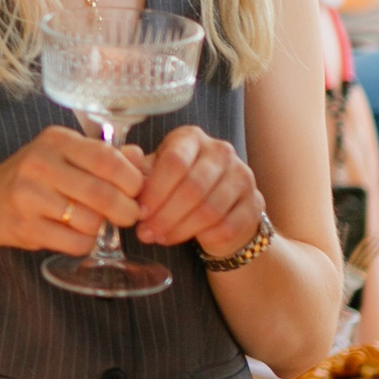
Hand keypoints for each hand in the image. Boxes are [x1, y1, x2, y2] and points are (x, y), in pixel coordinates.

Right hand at [0, 125, 140, 256]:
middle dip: (126, 210)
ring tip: (94, 222)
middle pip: (102, 194)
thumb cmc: (35, 177)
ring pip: (90, 221)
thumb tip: (143, 161)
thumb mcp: (66, 155)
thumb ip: (105, 156)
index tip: (138, 191)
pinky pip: (75, 243)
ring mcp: (30, 196)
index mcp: (56, 140)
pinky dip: (85, 243)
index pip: (107, 159)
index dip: (132, 179)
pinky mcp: (26, 226)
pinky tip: (76, 235)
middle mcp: (40, 163)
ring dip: (101, 227)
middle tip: (130, 215)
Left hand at [131, 125, 265, 257]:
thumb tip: (125, 160)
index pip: (174, 162)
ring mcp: (242, 176)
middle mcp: (221, 151)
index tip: (138, 212)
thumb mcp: (154, 174)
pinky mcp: (254, 203)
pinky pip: (226, 226)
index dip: (154, 191)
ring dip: (180, 229)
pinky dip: (203, 237)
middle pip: (192, 187)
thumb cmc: (175, 187)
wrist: (218, 210)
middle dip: (164, 215)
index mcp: (191, 138)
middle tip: (145, 233)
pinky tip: (188, 240)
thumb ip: (138, 169)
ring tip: (160, 238)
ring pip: (209, 210)